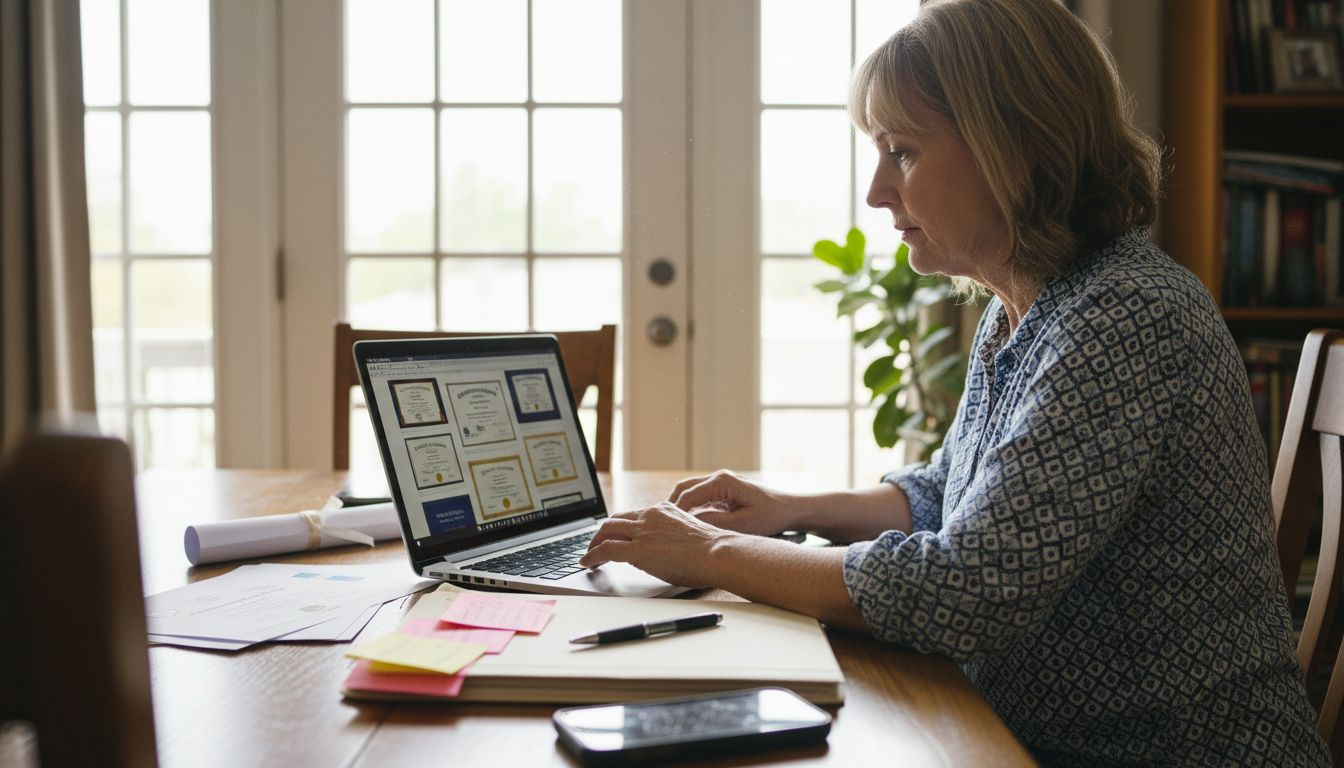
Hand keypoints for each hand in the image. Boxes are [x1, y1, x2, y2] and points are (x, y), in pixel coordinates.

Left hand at [579, 502, 734, 587]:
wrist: (717, 553)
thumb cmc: (711, 550)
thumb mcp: (688, 533)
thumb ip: (671, 535)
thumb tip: (664, 549)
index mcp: (663, 510)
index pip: (633, 515)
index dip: (620, 526)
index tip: (616, 535)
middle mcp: (649, 516)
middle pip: (615, 520)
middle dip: (602, 533)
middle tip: (596, 545)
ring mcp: (642, 531)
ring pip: (607, 531)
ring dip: (594, 543)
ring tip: (589, 555)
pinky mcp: (636, 549)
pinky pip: (606, 549)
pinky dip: (592, 556)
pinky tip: (587, 563)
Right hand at [666, 470, 798, 536]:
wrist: (790, 509)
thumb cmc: (770, 516)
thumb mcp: (743, 525)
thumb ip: (715, 523)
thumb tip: (689, 525)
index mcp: (722, 481)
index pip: (688, 495)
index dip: (676, 513)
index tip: (666, 530)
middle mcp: (719, 477)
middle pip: (683, 488)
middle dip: (671, 507)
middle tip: (661, 527)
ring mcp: (720, 482)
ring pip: (689, 491)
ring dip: (680, 507)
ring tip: (670, 527)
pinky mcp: (723, 491)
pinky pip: (700, 497)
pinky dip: (691, 509)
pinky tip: (687, 526)